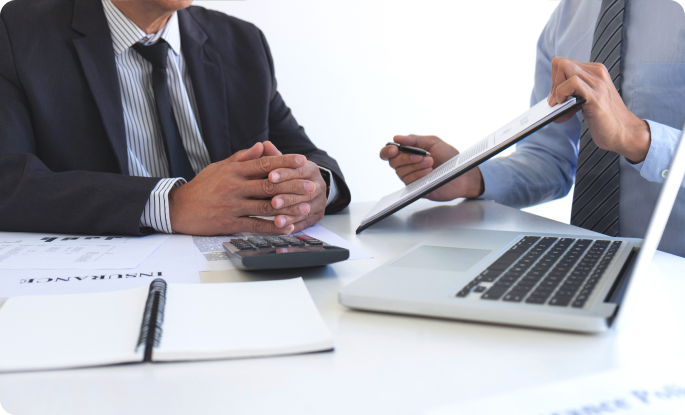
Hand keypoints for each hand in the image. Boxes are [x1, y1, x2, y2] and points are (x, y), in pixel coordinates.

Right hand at [168, 142, 317, 234]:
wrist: (179, 208)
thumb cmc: (202, 187)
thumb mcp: (219, 167)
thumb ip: (242, 157)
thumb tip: (262, 146)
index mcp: (234, 171)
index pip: (264, 163)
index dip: (285, 161)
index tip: (302, 160)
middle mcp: (234, 187)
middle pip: (269, 185)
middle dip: (292, 185)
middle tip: (311, 185)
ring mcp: (233, 206)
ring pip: (265, 207)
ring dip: (288, 208)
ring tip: (305, 207)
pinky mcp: (230, 223)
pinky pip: (256, 226)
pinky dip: (273, 227)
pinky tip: (286, 227)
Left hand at [268, 160, 327, 232]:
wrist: (309, 187)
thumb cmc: (289, 175)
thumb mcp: (283, 164)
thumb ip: (274, 156)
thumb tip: (264, 144)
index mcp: (311, 169)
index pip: (298, 170)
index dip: (284, 173)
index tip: (270, 176)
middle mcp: (319, 185)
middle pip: (303, 192)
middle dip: (287, 197)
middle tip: (273, 202)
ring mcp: (320, 201)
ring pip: (305, 208)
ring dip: (290, 215)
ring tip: (276, 221)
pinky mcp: (318, 215)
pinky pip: (306, 222)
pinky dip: (294, 225)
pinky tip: (283, 229)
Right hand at [380, 135, 483, 200]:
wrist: (463, 174)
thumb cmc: (449, 158)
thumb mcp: (433, 143)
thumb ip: (414, 139)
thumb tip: (396, 138)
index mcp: (408, 152)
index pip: (388, 153)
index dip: (387, 151)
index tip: (395, 150)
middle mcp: (406, 165)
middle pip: (393, 162)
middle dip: (407, 158)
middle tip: (424, 157)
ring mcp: (410, 177)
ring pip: (401, 172)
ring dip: (416, 167)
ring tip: (431, 164)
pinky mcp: (416, 188)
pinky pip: (409, 182)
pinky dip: (418, 176)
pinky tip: (429, 173)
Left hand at [548, 57, 650, 162]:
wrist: (625, 133)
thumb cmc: (604, 119)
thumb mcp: (587, 100)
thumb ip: (574, 93)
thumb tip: (551, 98)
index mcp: (595, 72)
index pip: (563, 63)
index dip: (555, 80)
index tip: (559, 98)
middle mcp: (597, 73)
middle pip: (561, 63)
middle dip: (553, 83)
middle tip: (558, 102)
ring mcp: (598, 83)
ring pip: (564, 68)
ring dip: (556, 90)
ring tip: (561, 106)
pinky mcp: (596, 96)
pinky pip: (572, 82)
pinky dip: (561, 94)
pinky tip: (566, 108)